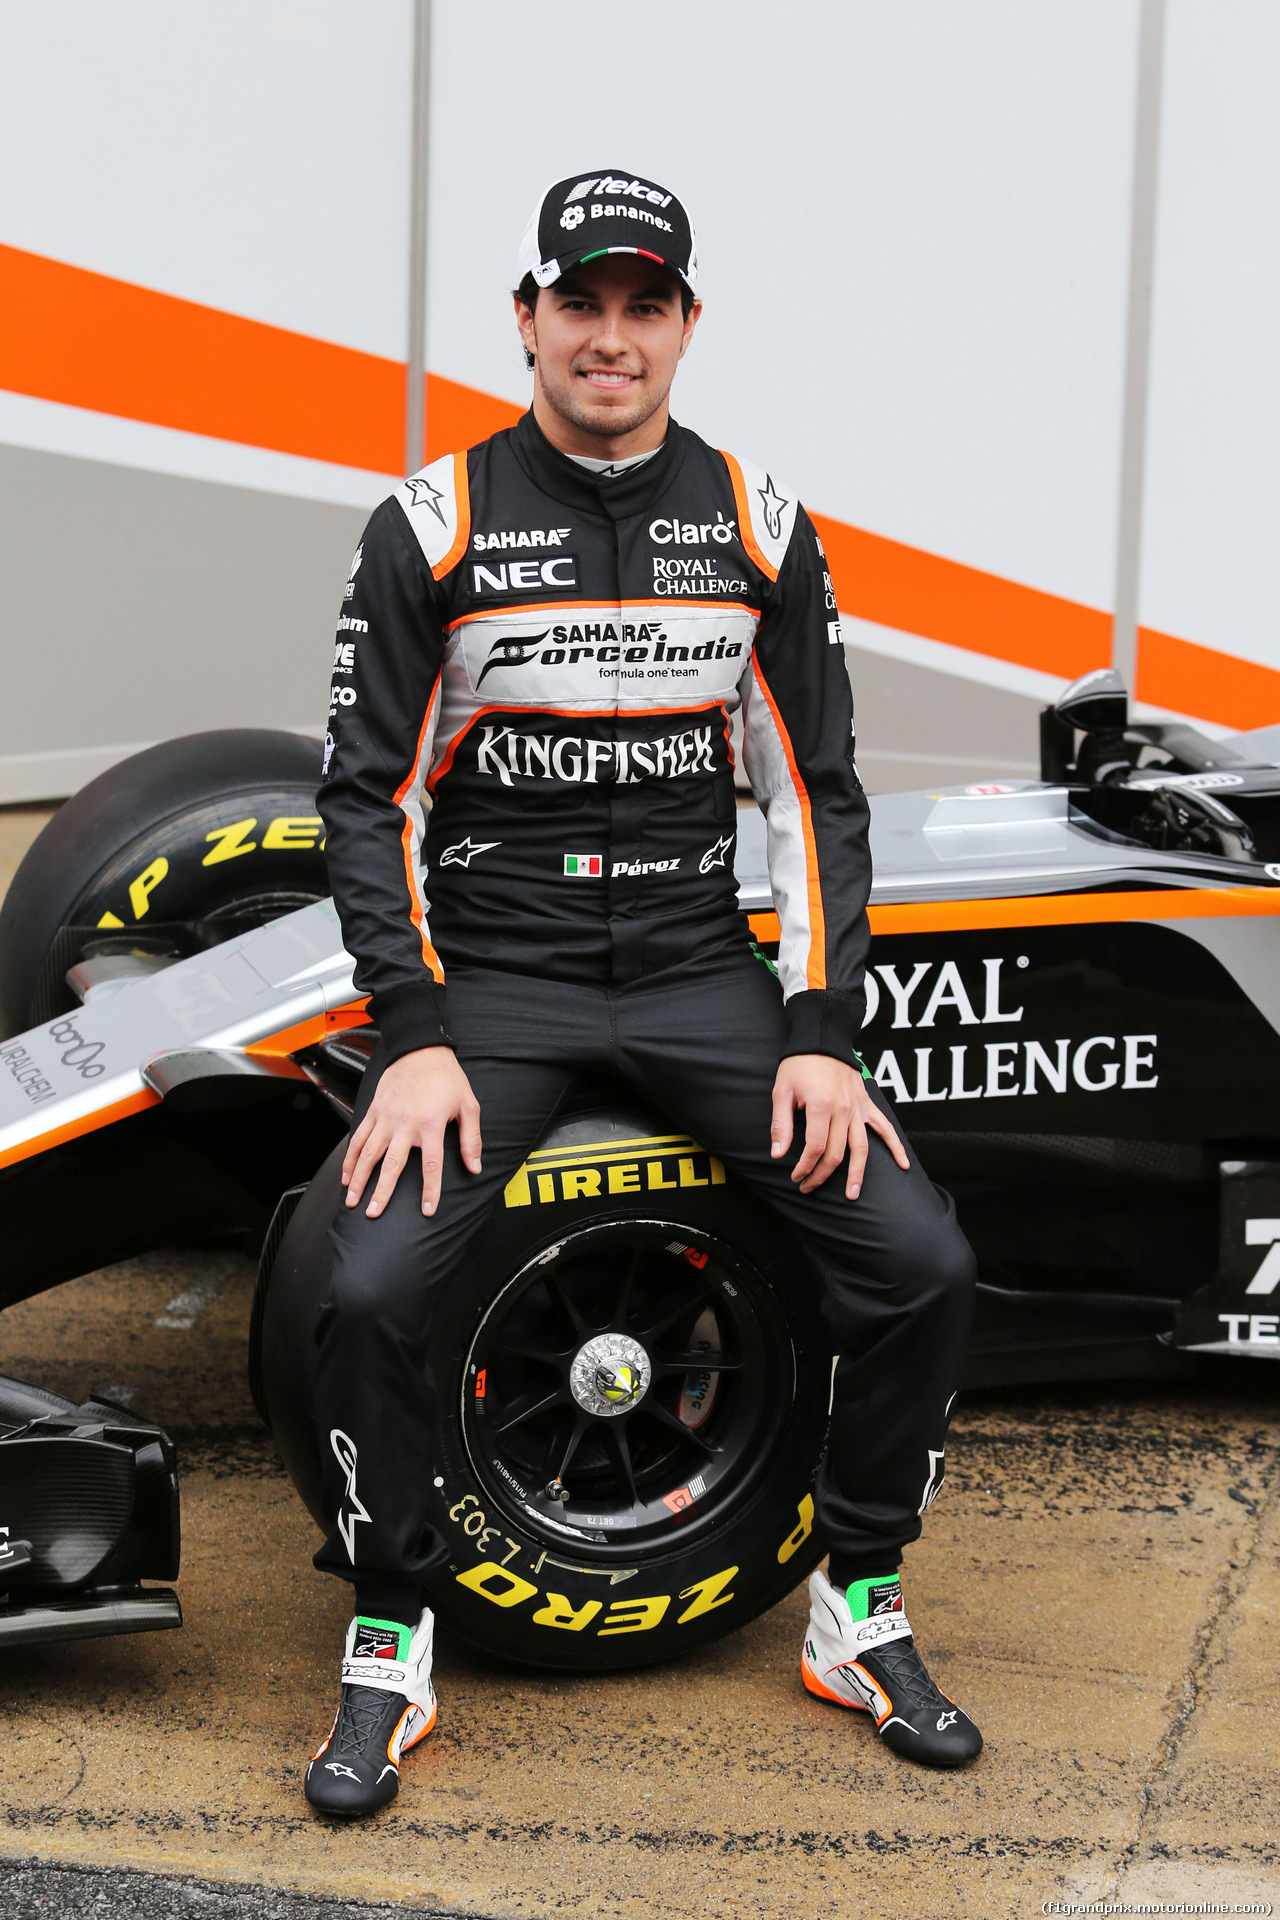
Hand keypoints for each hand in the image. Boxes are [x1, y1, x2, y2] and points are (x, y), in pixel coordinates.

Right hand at [341, 1046, 481, 1217]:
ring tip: (352, 1201)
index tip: (427, 1210)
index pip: (431, 1164)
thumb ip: (471, 1139)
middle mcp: (406, 1123)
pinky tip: (346, 1175)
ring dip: (359, 1179)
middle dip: (382, 1191)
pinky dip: (351, 1158)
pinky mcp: (373, 1111)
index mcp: (431, 1124)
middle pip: (392, 1164)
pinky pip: (359, 1137)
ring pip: (369, 1153)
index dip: (430, 1189)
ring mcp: (386, 1117)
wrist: (420, 1049)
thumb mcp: (468, 1105)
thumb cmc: (447, 1077)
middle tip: (374, 1213)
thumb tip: (475, 1167)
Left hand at [770, 1054, 908, 1198]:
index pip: (815, 1147)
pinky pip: (885, 1128)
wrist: (823, 1040)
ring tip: (852, 1193)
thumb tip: (778, 1153)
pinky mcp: (867, 1104)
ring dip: (857, 1174)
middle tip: (809, 1187)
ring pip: (861, 1148)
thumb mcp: (782, 1091)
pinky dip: (896, 1146)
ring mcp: (858, 1108)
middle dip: (821, 1175)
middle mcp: (843, 1110)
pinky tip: (903, 1164)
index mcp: (820, 1106)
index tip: (796, 1176)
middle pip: (836, 1153)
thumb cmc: (799, 1065)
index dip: (805, 1166)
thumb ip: (782, 1124)